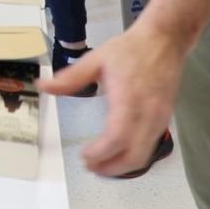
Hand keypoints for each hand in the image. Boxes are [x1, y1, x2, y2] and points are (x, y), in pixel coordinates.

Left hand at [43, 22, 185, 176]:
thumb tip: (44, 86)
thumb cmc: (129, 49)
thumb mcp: (96, 59)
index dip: (100, 153)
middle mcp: (147, 114)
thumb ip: (71, 78)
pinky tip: (119, 152)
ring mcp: (160, 118)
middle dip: (111, 168)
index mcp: (128, 100)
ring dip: (123, 166)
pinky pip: (151, 146)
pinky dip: (135, 156)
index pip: (116, 138)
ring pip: (145, 155)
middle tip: (91, 167)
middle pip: (134, 156)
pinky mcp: (165, 118)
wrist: (164, 40)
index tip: (83, 155)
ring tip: (103, 164)